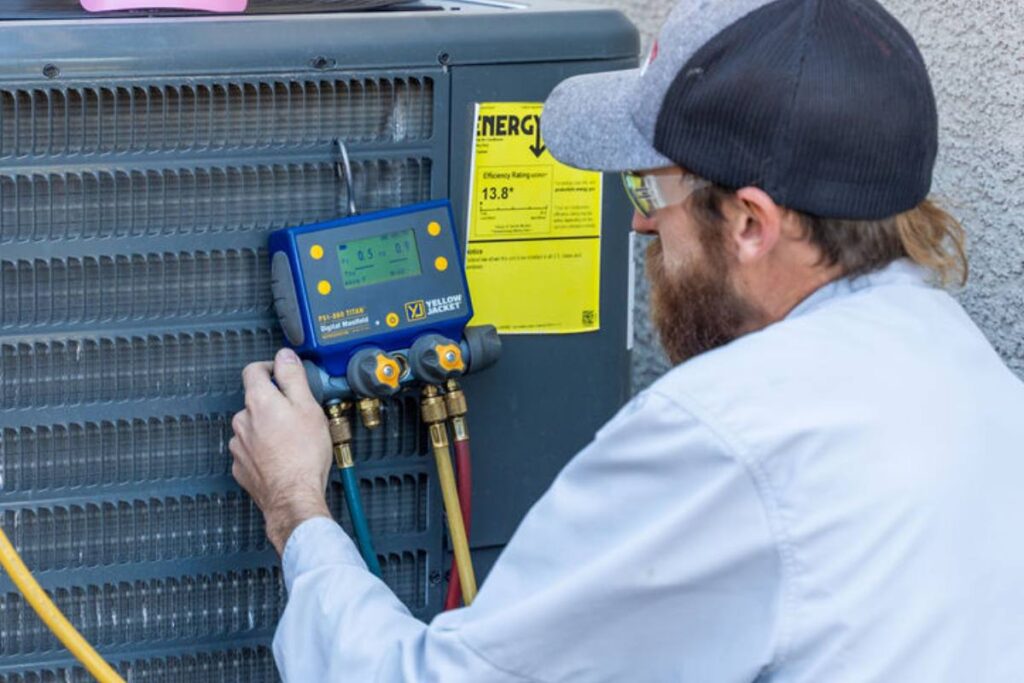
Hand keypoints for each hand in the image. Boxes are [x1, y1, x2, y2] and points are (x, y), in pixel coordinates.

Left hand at [230, 348, 332, 554]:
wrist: (293, 497)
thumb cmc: (303, 455)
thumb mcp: (308, 406)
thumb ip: (293, 376)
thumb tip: (285, 356)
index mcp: (258, 401)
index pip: (253, 369)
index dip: (270, 367)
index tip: (282, 373)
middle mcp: (242, 420)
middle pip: (256, 400)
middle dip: (275, 403)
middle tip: (298, 413)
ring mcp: (239, 445)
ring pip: (253, 426)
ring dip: (269, 427)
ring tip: (294, 440)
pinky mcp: (241, 466)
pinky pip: (251, 449)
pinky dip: (265, 449)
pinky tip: (283, 456)